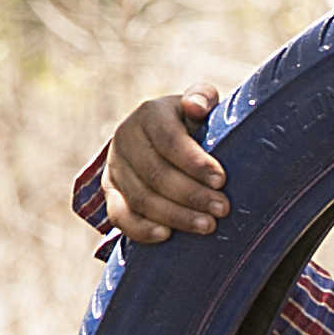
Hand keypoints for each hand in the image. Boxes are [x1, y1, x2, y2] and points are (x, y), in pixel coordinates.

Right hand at [102, 89, 230, 243]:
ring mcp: (116, 167)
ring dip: (175, 216)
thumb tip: (196, 107)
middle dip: (191, 195)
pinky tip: (166, 236)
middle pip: (155, 173)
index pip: (168, 140)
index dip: (194, 162)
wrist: (167, 138)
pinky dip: (141, 229)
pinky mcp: (111, 192)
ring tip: (207, 226)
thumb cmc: (195, 122)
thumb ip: (202, 98)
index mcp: (150, 114)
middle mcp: (126, 139)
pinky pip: (119, 215)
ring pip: (141, 198)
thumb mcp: (201, 103)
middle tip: (222, 209)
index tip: (221, 180)